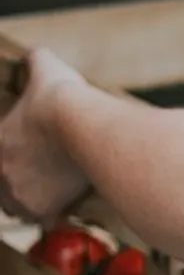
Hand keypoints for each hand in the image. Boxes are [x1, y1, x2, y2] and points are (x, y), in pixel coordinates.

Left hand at [0, 48, 91, 222]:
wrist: (84, 124)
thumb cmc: (63, 99)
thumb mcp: (46, 69)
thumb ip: (37, 61)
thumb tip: (37, 54)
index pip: (0, 160)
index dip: (13, 159)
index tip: (30, 156)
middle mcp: (2, 174)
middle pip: (4, 187)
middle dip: (19, 182)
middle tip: (41, 174)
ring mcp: (20, 194)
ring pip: (19, 205)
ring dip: (32, 199)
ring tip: (53, 191)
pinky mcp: (43, 209)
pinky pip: (43, 219)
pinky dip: (53, 214)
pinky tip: (65, 205)